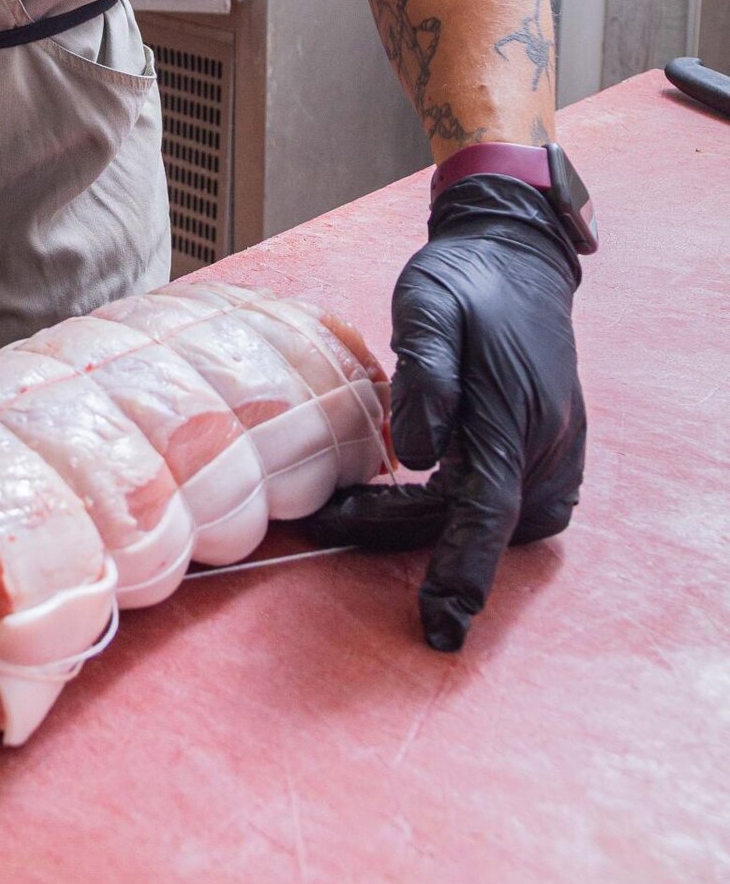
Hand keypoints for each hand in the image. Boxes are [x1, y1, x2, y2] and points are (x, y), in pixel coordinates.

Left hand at [302, 176, 585, 647]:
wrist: (516, 258)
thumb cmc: (464, 281)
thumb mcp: (428, 306)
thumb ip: (424, 376)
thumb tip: (416, 453)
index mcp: (517, 416)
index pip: (487, 512)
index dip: (460, 571)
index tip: (439, 625)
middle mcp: (547, 447)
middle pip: (477, 522)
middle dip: (404, 535)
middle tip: (329, 521)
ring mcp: (555, 454)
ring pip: (487, 520)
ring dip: (422, 525)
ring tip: (349, 511)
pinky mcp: (546, 454)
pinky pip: (497, 503)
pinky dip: (449, 511)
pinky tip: (398, 498)